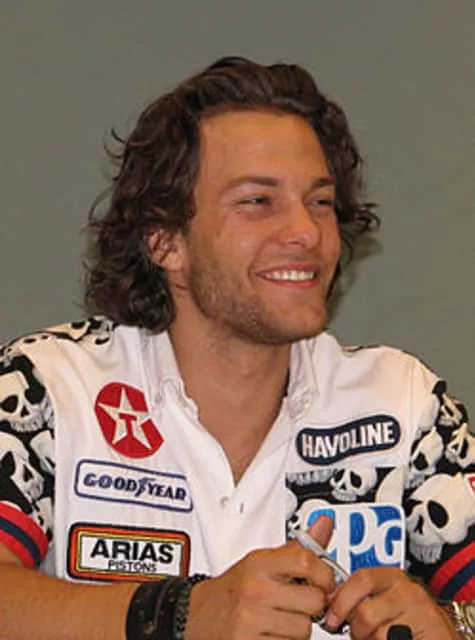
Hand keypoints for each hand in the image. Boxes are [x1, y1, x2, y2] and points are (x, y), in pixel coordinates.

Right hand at [186, 516, 335, 639]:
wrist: (198, 616)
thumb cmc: (234, 589)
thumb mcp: (261, 561)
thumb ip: (297, 549)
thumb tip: (324, 524)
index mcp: (259, 563)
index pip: (306, 560)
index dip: (324, 573)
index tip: (324, 580)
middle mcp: (256, 589)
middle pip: (313, 600)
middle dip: (312, 605)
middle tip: (299, 602)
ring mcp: (252, 619)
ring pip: (305, 629)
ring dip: (299, 627)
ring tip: (282, 618)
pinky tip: (273, 632)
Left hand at [324, 567, 458, 639]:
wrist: (440, 639)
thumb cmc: (407, 623)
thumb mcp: (382, 603)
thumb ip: (360, 598)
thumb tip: (329, 601)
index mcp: (392, 576)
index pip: (361, 579)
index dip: (341, 600)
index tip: (331, 618)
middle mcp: (409, 589)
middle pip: (366, 611)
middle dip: (358, 630)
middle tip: (362, 636)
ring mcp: (423, 610)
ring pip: (379, 634)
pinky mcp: (433, 630)